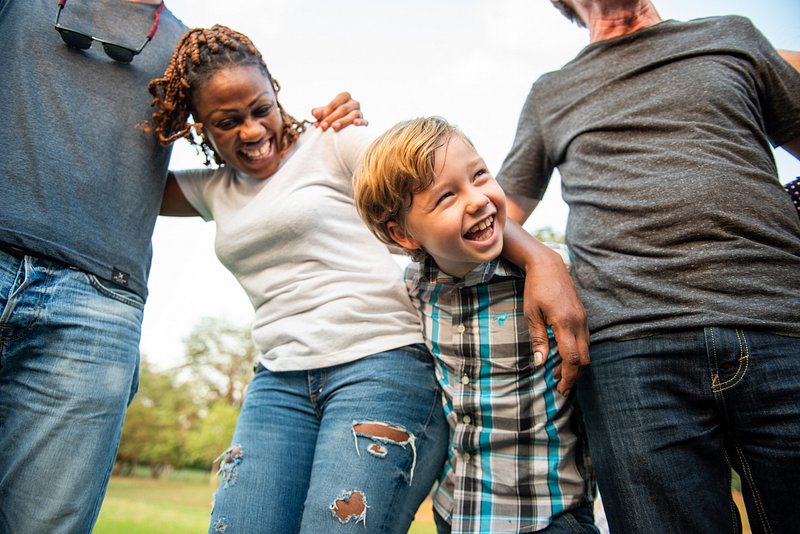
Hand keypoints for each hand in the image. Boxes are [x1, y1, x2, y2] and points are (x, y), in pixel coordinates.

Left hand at [311, 92, 367, 130]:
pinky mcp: (365, 122)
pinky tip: (355, 123)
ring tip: (334, 127)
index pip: (334, 103)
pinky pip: (365, 121)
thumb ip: (318, 112)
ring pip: (354, 114)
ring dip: (343, 121)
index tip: (318, 121)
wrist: (342, 127)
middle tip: (323, 126)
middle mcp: (354, 103)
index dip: (326, 112)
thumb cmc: (332, 117)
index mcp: (344, 96)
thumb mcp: (324, 113)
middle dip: (332, 118)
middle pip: (343, 109)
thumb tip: (315, 113)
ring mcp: (360, 112)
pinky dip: (361, 122)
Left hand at [523, 247, 589, 396]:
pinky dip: (577, 354)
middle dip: (574, 376)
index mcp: (565, 322)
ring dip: (576, 366)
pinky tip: (565, 358)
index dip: (567, 375)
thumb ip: (538, 339)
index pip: (572, 357)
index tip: (559, 387)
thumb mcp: (531, 314)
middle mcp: (579, 323)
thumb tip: (541, 363)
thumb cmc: (536, 289)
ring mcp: (583, 319)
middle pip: (584, 358)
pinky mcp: (583, 317)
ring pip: (586, 351)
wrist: (549, 266)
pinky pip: (584, 341)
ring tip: (560, 376)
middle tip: (561, 388)